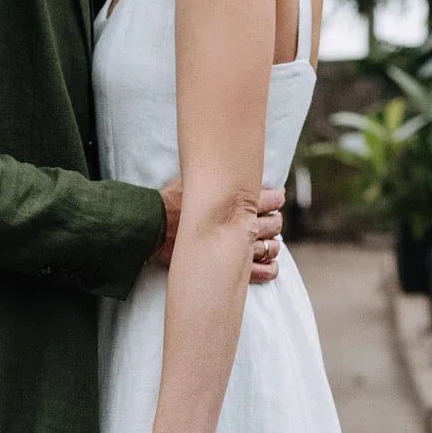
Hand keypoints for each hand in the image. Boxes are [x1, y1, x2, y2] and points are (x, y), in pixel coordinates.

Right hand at [154, 181, 284, 278]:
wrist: (154, 227)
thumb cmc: (171, 202)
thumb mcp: (194, 179)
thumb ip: (213, 176)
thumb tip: (221, 162)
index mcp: (236, 202)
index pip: (270, 199)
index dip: (277, 199)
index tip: (276, 199)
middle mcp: (240, 225)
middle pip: (273, 223)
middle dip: (275, 221)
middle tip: (272, 219)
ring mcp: (237, 248)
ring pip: (270, 246)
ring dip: (274, 243)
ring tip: (270, 242)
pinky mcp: (229, 266)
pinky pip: (261, 271)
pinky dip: (270, 268)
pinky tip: (270, 265)